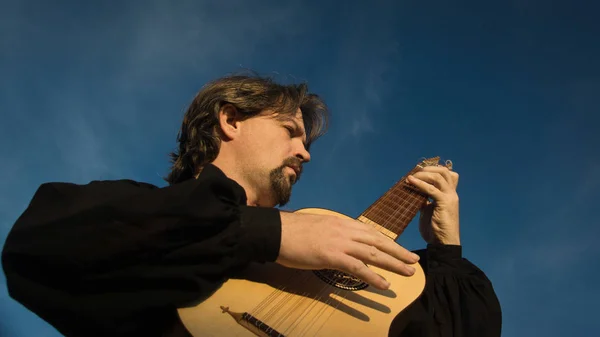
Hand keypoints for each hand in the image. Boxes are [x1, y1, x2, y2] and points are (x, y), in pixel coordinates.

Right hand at [275, 212, 420, 289]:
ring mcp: (340, 243)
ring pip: (373, 253)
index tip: (400, 248)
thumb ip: (333, 234)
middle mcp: (345, 230)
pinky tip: (384, 285)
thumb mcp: (319, 227)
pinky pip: (358, 268)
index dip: (388, 241)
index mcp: (342, 223)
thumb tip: (341, 242)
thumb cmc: (293, 231)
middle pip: (378, 241)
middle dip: (398, 252)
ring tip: (408, 272)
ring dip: (393, 263)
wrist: (277, 231)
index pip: (371, 232)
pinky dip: (373, 277)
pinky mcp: (332, 256)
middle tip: (414, 260)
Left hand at [406, 165, 460, 245]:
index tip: (418, 172)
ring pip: (438, 176)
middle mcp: (452, 193)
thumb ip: (424, 200)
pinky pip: (431, 189)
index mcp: (449, 194)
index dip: (433, 169)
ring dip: (423, 174)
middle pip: (444, 171)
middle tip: (414, 172)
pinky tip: (410, 181)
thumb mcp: (427, 211)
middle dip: (428, 168)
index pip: (447, 173)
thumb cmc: (435, 229)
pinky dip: (420, 183)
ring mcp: (450, 197)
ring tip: (410, 177)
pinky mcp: (445, 203)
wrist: (442, 244)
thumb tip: (414, 192)